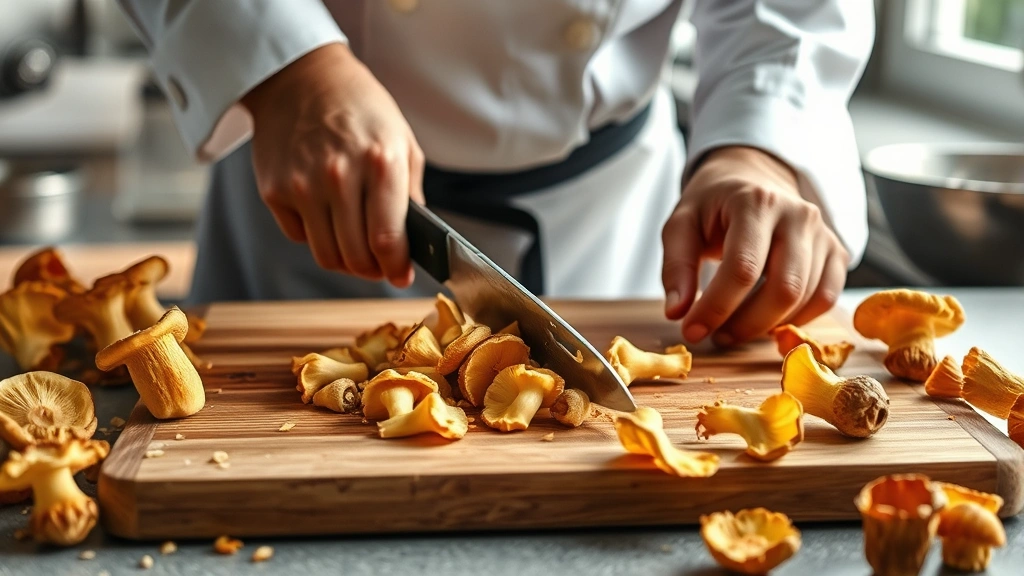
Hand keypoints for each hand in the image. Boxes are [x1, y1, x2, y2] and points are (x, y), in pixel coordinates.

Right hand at [241, 43, 424, 286]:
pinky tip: (326, 215)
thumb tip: (414, 243)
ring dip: (346, 261)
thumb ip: (411, 194)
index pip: (387, 239)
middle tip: (380, 265)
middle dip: (374, 270)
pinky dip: (317, 236)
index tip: (401, 276)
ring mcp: (302, 184)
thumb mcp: (401, 140)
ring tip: (356, 247)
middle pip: (356, 257)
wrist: (301, 77)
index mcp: (380, 162)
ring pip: (327, 255)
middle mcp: (339, 175)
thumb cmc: (360, 109)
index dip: (396, 268)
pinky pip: (300, 237)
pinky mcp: (274, 190)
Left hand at [661, 146, 849, 345]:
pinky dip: (795, 320)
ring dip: (766, 326)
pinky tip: (765, 319)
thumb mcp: (681, 225)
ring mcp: (823, 233)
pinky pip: (825, 299)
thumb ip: (677, 267)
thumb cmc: (713, 206)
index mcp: (756, 202)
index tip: (692, 330)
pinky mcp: (836, 251)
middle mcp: (798, 215)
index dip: (716, 307)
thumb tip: (677, 313)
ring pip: (805, 299)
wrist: (752, 179)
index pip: (743, 268)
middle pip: (783, 289)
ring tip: (734, 327)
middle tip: (717, 336)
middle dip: (746, 324)